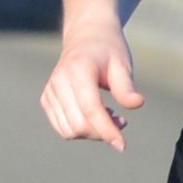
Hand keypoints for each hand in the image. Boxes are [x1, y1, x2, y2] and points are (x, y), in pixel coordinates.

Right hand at [40, 29, 144, 148]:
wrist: (86, 36)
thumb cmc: (108, 50)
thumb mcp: (122, 63)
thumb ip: (126, 86)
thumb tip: (135, 104)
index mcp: (78, 69)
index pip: (90, 109)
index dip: (107, 130)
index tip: (122, 145)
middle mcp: (58, 81)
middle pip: (78, 124)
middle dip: (102, 132)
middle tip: (122, 121)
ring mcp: (50, 91)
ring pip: (69, 131)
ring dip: (93, 133)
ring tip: (111, 116)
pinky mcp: (46, 99)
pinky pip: (63, 128)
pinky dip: (81, 130)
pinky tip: (96, 116)